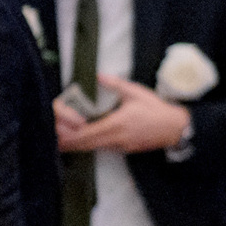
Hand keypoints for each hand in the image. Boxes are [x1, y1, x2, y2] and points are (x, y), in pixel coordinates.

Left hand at [53, 73, 192, 154]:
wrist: (175, 128)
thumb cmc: (156, 109)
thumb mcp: (136, 92)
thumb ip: (115, 84)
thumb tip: (99, 76)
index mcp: (116, 124)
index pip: (86, 133)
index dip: (69, 134)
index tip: (55, 132)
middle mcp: (115, 139)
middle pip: (85, 144)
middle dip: (67, 142)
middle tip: (51, 139)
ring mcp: (119, 146)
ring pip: (92, 147)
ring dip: (76, 144)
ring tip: (60, 140)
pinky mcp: (124, 149)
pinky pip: (102, 148)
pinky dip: (88, 144)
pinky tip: (81, 140)